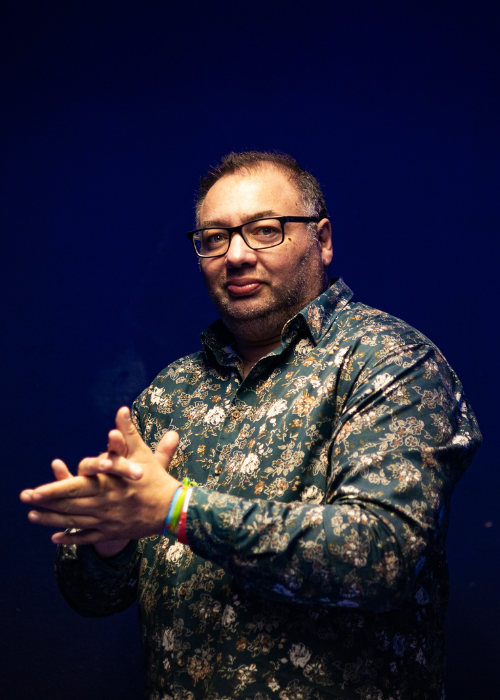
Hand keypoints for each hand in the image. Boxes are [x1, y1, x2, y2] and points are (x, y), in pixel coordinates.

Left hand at [20, 407, 180, 545]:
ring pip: (74, 522)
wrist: (173, 509)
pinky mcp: (112, 532)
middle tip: (26, 499)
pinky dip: (71, 538)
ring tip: (32, 516)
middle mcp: (103, 504)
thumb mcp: (141, 454)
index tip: (35, 490)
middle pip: (69, 505)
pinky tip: (55, 538)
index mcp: (107, 485)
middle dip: (45, 503)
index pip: (74, 487)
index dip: (53, 489)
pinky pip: (87, 538)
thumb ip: (128, 432)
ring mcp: (106, 521)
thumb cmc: (156, 479)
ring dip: (51, 520)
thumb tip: (121, 410)